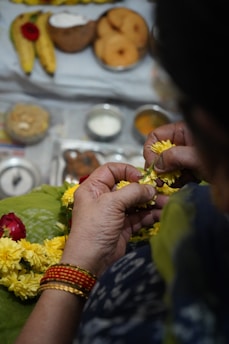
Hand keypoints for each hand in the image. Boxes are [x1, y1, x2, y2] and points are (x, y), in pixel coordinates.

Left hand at [61, 162, 156, 276]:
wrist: (90, 262)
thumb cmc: (94, 229)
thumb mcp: (111, 204)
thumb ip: (133, 192)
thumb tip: (150, 188)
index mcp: (93, 188)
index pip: (111, 170)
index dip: (127, 171)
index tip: (141, 178)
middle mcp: (103, 199)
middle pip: (127, 187)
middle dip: (144, 189)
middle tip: (160, 190)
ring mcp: (114, 214)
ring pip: (135, 203)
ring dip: (151, 202)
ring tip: (166, 203)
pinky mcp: (123, 227)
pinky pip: (138, 217)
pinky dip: (149, 215)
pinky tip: (160, 214)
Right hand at [143, 121, 206, 186]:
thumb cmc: (221, 157)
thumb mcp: (196, 156)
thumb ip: (174, 156)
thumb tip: (156, 165)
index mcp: (182, 131)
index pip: (156, 137)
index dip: (150, 151)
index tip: (152, 166)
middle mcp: (182, 143)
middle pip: (160, 153)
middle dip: (158, 167)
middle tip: (159, 180)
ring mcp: (186, 156)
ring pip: (167, 166)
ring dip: (166, 177)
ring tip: (170, 185)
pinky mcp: (190, 168)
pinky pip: (176, 174)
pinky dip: (175, 182)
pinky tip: (179, 186)